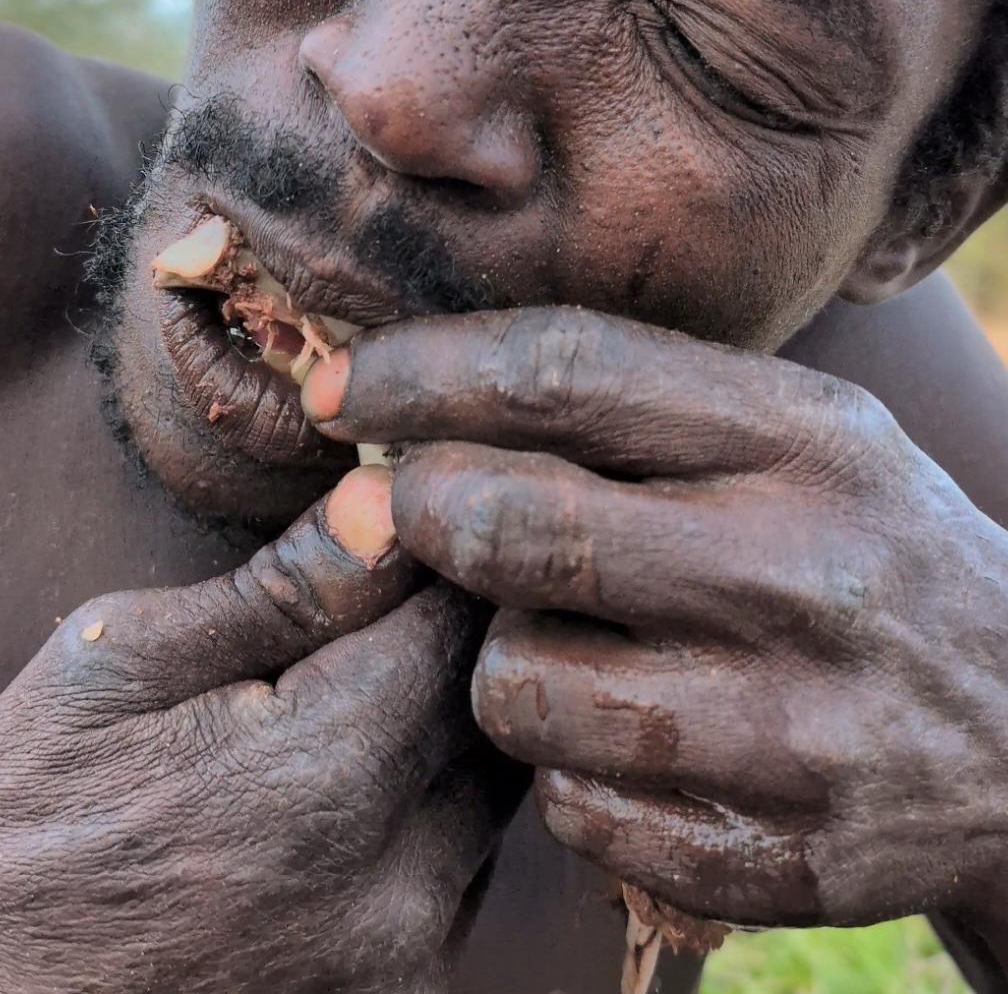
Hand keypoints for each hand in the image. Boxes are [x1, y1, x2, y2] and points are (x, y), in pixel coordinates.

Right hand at [0, 468, 521, 993]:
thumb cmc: (33, 814)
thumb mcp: (119, 665)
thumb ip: (277, 589)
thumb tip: (389, 503)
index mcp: (326, 773)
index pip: (463, 619)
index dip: (445, 553)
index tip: (416, 516)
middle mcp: (394, 880)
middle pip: (498, 702)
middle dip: (460, 628)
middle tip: (393, 589)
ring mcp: (403, 953)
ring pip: (496, 783)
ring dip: (455, 714)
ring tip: (369, 675)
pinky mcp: (397, 993)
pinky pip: (467, 862)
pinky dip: (438, 799)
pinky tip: (363, 769)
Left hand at [303, 308, 1007, 934]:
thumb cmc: (872, 551)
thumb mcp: (806, 439)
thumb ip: (645, 409)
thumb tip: (438, 401)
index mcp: (804, 439)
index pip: (565, 374)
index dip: (424, 371)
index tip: (343, 387)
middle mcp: (803, 573)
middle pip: (515, 524)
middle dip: (422, 507)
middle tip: (412, 505)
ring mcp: (796, 728)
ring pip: (519, 683)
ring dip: (496, 654)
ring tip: (555, 634)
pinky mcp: (782, 856)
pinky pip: (573, 804)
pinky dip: (560, 763)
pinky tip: (621, 733)